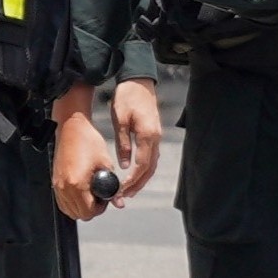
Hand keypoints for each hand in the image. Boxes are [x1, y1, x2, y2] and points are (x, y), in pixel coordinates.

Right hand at [52, 82, 113, 221]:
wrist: (72, 129)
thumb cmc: (89, 142)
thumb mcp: (106, 164)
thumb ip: (112, 186)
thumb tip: (119, 202)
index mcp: (77, 183)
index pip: (89, 211)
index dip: (101, 208)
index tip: (107, 199)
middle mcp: (64, 187)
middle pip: (79, 214)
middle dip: (92, 209)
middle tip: (101, 196)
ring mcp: (57, 186)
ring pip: (69, 211)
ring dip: (82, 207)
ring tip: (92, 193)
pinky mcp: (54, 182)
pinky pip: (63, 202)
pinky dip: (73, 203)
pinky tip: (82, 192)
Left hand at [110, 78, 161, 202]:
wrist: (139, 80)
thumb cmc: (127, 97)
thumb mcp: (120, 120)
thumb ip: (123, 143)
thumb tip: (124, 165)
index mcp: (148, 135)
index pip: (143, 165)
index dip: (133, 180)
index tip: (122, 189)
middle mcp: (156, 138)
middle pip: (150, 168)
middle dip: (139, 184)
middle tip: (126, 196)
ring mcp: (157, 136)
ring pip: (152, 163)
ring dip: (142, 178)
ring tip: (130, 189)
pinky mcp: (154, 133)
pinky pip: (151, 156)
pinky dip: (144, 168)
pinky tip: (136, 173)